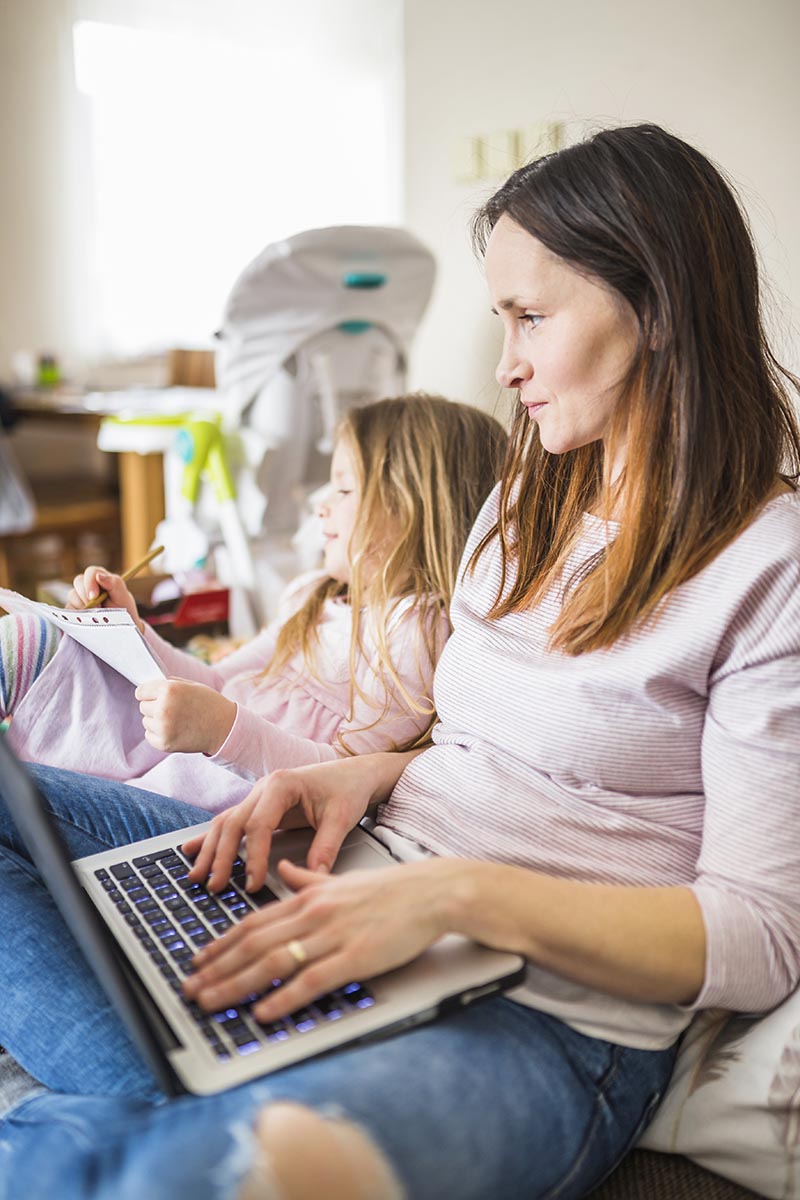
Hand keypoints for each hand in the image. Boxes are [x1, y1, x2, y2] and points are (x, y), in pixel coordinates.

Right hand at [67, 565, 141, 630]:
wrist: (121, 627)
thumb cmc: (123, 609)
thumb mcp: (123, 597)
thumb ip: (114, 583)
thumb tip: (99, 576)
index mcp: (101, 578)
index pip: (91, 572)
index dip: (90, 583)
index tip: (94, 596)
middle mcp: (88, 585)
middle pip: (78, 582)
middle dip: (85, 596)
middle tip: (97, 608)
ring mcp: (79, 596)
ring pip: (72, 596)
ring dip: (83, 607)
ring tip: (96, 616)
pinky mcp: (73, 608)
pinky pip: (69, 609)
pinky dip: (76, 615)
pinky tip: (87, 620)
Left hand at [135, 678, 235, 754]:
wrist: (224, 728)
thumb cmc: (208, 703)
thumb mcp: (191, 685)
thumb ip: (169, 684)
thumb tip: (148, 689)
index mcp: (170, 690)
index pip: (141, 691)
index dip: (147, 693)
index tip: (152, 696)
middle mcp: (164, 708)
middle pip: (143, 706)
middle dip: (154, 706)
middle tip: (172, 709)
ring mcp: (163, 727)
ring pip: (146, 721)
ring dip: (156, 720)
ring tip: (176, 720)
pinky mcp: (164, 743)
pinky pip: (149, 735)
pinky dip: (158, 734)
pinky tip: (175, 730)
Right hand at [182, 752, 396, 892]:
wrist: (355, 773)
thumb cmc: (348, 790)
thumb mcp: (342, 818)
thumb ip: (326, 847)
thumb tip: (312, 877)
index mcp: (282, 784)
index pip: (258, 825)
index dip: (254, 857)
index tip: (253, 884)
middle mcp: (264, 787)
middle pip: (233, 823)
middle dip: (221, 857)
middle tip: (215, 887)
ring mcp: (258, 796)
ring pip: (226, 823)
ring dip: (210, 850)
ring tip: (197, 877)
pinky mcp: (259, 806)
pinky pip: (231, 822)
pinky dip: (212, 838)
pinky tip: (192, 851)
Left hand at [183, 857, 455, 1020]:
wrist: (433, 892)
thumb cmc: (392, 890)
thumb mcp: (342, 879)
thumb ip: (309, 878)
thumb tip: (284, 869)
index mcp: (308, 897)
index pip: (252, 922)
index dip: (220, 943)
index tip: (197, 961)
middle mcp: (313, 914)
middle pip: (253, 943)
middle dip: (216, 968)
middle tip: (189, 989)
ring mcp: (333, 935)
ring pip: (273, 962)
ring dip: (236, 984)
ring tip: (210, 1002)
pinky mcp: (355, 957)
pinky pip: (311, 980)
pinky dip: (283, 997)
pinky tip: (263, 1012)